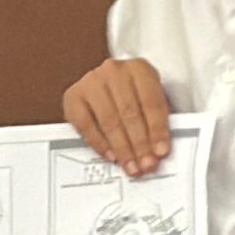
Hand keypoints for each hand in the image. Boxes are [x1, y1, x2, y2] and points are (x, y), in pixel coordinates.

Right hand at [60, 58, 172, 176]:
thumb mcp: (150, 99)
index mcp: (139, 68)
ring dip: (122, 148)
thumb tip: (159, 149)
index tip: (161, 151)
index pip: (151, 101)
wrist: (106, 82)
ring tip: (131, 165)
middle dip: (140, 144)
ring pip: (109, 120)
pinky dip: (100, 144)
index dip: (158, 129)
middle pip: (129, 112)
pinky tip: (111, 156)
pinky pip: (86, 125)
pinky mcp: (73, 96)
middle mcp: (113, 71)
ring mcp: (91, 82)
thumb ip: (157, 120)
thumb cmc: (133, 94)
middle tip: (146, 164)